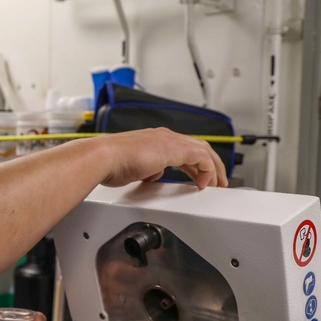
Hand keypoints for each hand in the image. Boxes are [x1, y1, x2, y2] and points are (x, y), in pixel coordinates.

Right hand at [97, 128, 228, 188]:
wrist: (103, 158)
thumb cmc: (110, 164)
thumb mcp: (134, 169)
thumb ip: (146, 170)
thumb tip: (152, 175)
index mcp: (154, 139)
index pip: (184, 149)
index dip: (195, 164)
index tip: (200, 178)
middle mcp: (164, 136)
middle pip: (198, 147)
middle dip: (211, 165)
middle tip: (217, 181)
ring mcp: (169, 141)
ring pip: (203, 151)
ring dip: (213, 169)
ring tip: (217, 184)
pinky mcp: (173, 149)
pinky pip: (201, 158)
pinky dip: (206, 171)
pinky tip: (204, 183)